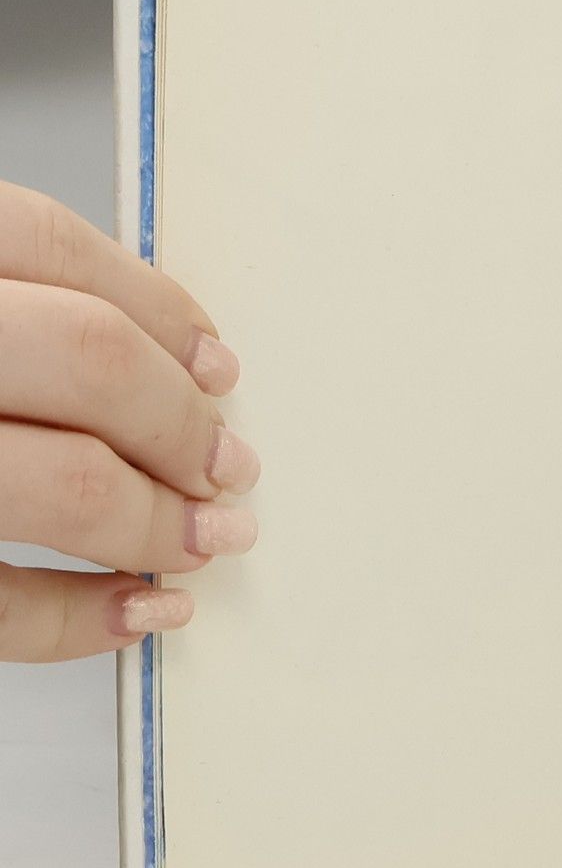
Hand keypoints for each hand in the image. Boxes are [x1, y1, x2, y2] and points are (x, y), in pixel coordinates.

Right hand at [0, 182, 257, 661]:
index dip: (159, 311)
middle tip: (232, 470)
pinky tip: (136, 613)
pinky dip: (76, 620)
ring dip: (156, 524)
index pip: (51, 247)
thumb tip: (173, 368)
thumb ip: (22, 316)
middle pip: (88, 359)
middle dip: (181, 424)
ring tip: (207, 545)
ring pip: (62, 482)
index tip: (221, 367)